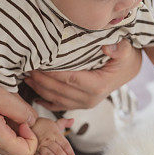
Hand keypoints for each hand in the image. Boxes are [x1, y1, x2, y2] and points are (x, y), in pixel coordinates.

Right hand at [0, 79, 37, 154]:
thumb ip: (20, 109)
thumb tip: (32, 119)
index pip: (27, 154)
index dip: (32, 138)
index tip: (22, 120)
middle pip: (21, 151)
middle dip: (26, 134)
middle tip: (17, 113)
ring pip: (13, 144)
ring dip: (16, 129)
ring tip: (5, 110)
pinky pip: (3, 138)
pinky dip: (7, 127)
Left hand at [24, 40, 141, 110]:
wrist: (127, 71)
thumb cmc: (124, 59)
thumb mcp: (126, 51)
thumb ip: (119, 49)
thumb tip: (108, 48)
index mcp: (98, 86)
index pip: (69, 79)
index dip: (52, 73)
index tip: (38, 64)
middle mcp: (90, 99)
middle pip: (59, 90)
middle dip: (41, 80)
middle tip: (26, 69)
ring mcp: (84, 104)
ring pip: (56, 99)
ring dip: (39, 89)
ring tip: (26, 77)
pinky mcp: (79, 105)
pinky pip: (58, 106)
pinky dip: (45, 101)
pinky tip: (33, 93)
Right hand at [31, 118, 76, 154]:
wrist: (25, 123)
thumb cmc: (41, 125)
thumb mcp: (53, 123)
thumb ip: (64, 123)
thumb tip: (72, 120)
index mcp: (54, 134)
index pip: (64, 144)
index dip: (70, 152)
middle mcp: (48, 140)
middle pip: (57, 149)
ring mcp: (39, 146)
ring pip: (47, 153)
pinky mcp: (32, 151)